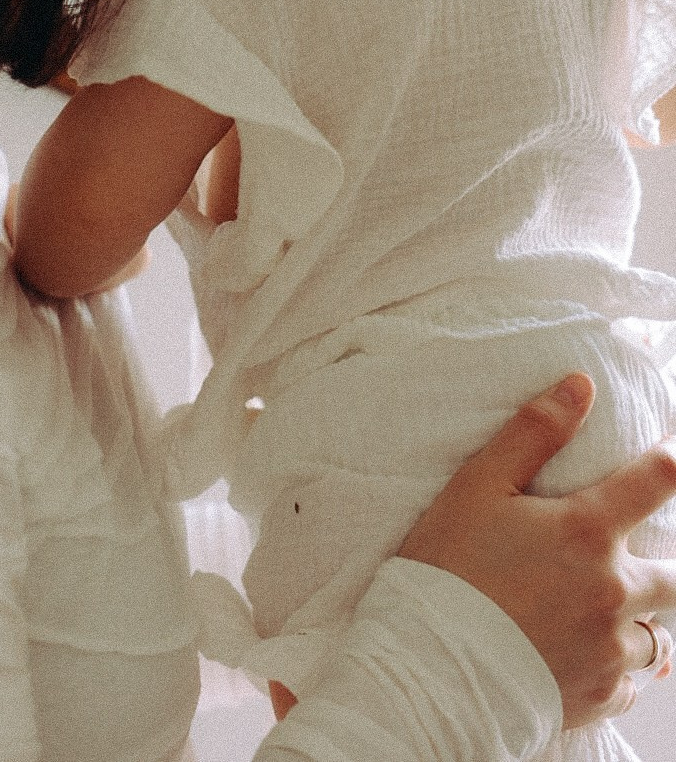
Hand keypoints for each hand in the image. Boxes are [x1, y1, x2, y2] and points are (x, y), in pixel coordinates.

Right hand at [398, 373, 675, 728]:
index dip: (672, 462)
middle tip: (627, 559)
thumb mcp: (477, 486)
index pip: (658, 481)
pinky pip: (630, 683)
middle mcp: (612, 591)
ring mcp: (608, 650)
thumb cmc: (448, 570)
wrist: (430, 668)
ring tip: (603, 613)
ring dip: (638, 621)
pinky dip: (617, 670)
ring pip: (655, 636)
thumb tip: (580, 385)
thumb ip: (533, 433)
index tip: (674, 457)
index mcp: (587, 532)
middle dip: (663, 565)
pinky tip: (586, 657)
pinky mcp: (597, 695)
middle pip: (675, 575)